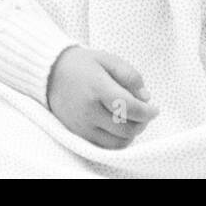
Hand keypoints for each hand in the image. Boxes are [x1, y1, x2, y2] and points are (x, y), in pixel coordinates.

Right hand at [46, 46, 160, 148]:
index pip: (129, 107)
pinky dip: (116, 140)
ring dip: (130, 134)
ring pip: (116, 142)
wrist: (50, 73)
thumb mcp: (108, 59)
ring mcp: (81, 125)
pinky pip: (103, 146)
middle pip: (126, 128)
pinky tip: (118, 126)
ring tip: (132, 119)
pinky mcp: (77, 134)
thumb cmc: (82, 64)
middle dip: (142, 123)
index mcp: (97, 88)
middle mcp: (88, 110)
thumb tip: (145, 97)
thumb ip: (130, 76)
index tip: (155, 109)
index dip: (147, 112)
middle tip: (145, 113)